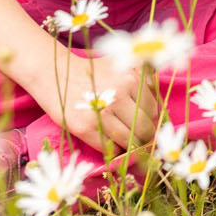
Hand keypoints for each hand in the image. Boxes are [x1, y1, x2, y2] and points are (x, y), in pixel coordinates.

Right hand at [29, 51, 160, 155]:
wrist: (55, 74)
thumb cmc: (92, 73)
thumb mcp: (122, 66)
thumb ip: (143, 81)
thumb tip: (160, 111)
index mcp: (132, 77)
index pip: (153, 110)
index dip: (150, 119)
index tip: (144, 123)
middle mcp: (120, 93)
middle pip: (145, 127)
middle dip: (144, 136)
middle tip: (138, 137)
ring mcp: (103, 111)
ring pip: (130, 140)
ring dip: (130, 145)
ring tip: (124, 140)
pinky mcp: (85, 127)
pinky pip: (110, 147)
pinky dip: (114, 149)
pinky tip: (110, 141)